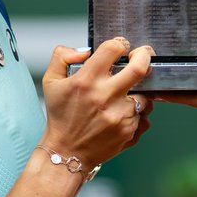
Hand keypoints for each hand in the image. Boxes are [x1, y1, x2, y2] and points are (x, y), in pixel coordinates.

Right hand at [41, 37, 154, 168]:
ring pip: (145, 94)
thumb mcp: (51, 82)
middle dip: (145, 56)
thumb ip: (62, 56)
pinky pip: (144, 115)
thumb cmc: (61, 116)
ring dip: (138, 92)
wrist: (67, 152)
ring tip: (123, 97)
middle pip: (140, 68)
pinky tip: (121, 116)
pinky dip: (136, 113)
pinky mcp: (130, 130)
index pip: (113, 48)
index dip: (119, 43)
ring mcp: (120, 115)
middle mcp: (106, 96)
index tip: (120, 48)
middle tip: (143, 55)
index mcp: (87, 81)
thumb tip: (86, 50)